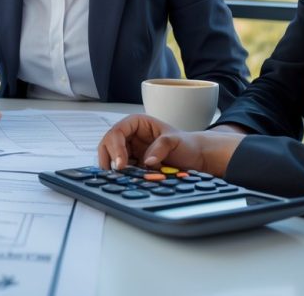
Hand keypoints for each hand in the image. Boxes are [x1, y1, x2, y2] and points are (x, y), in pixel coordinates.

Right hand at [97, 115, 245, 177]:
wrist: (195, 157)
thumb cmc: (186, 144)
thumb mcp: (176, 142)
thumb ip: (161, 147)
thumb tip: (147, 161)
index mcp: (137, 123)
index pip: (117, 132)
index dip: (116, 147)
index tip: (121, 164)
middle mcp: (130, 134)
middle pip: (108, 143)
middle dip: (110, 158)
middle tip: (117, 173)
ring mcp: (130, 149)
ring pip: (111, 156)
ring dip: (114, 167)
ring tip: (122, 178)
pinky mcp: (133, 162)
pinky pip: (121, 168)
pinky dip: (121, 174)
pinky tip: (127, 179)